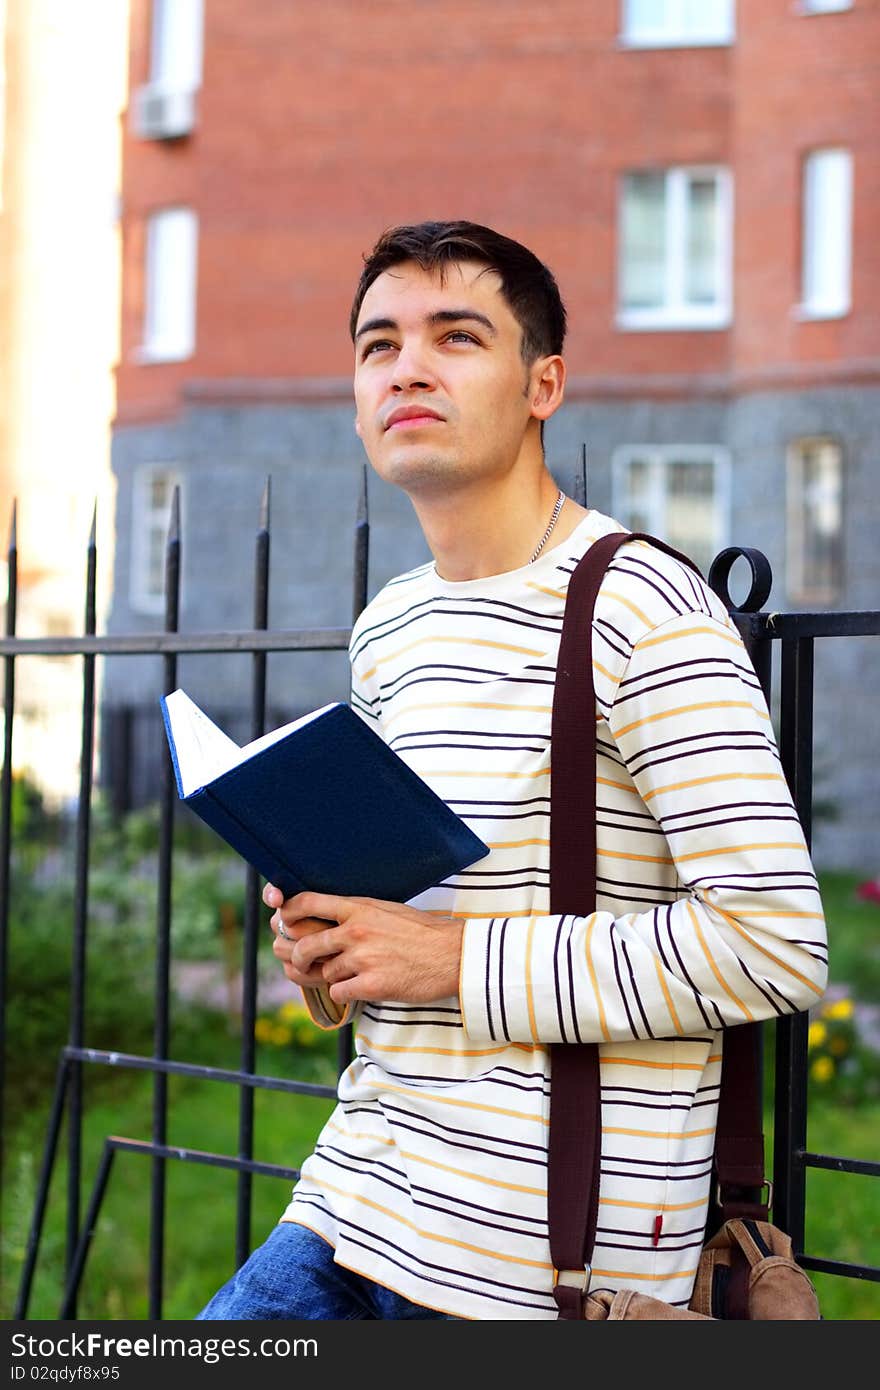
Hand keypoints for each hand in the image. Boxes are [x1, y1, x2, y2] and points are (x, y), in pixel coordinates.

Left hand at [263, 885, 463, 1006]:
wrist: (453, 955)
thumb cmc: (422, 932)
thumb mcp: (387, 910)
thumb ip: (356, 914)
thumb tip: (327, 920)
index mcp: (359, 907)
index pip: (308, 903)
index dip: (287, 913)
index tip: (282, 922)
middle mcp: (356, 931)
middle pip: (305, 945)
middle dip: (298, 957)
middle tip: (303, 962)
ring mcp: (363, 959)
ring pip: (324, 973)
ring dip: (333, 977)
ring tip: (355, 973)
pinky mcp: (372, 985)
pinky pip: (339, 993)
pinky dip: (347, 993)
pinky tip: (363, 987)